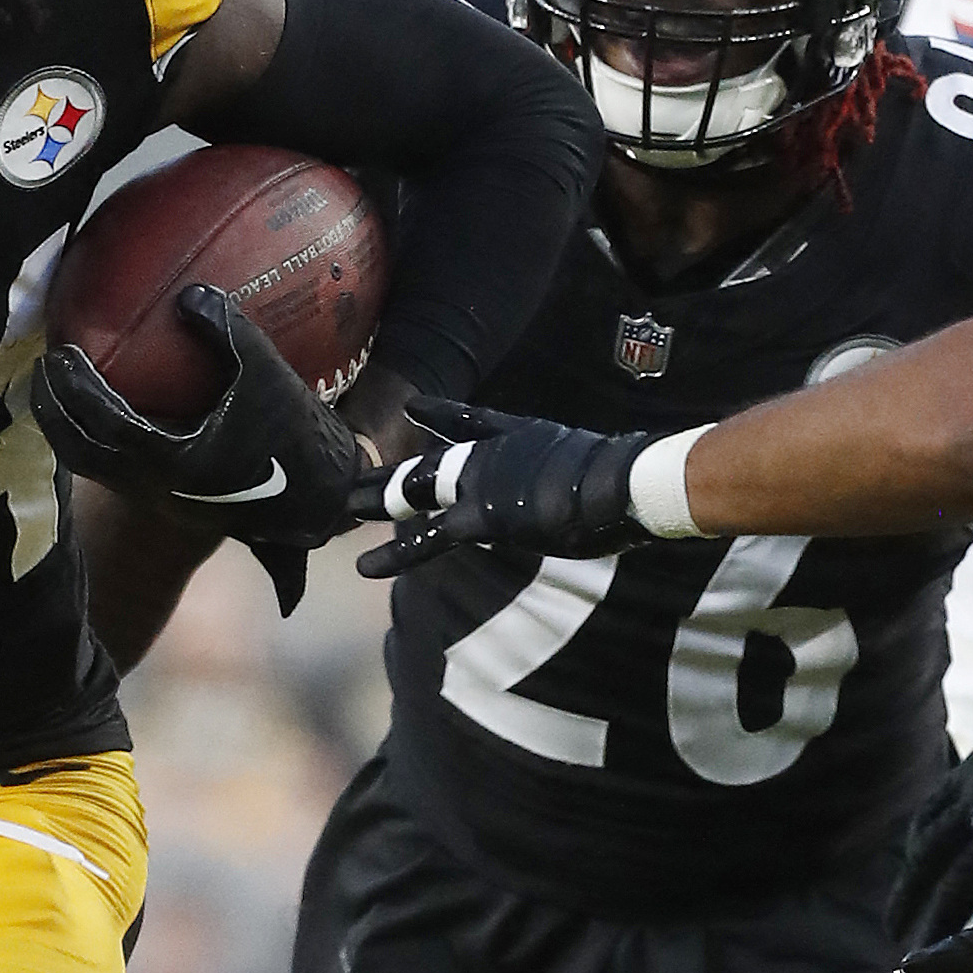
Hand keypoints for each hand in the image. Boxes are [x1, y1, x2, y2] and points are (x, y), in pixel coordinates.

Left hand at [30, 286, 361, 613]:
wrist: (318, 499)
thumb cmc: (296, 437)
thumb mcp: (268, 376)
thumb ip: (229, 331)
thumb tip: (191, 292)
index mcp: (171, 461)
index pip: (102, 423)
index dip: (74, 389)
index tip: (59, 353)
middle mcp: (154, 487)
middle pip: (78, 453)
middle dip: (52, 411)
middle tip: (43, 369)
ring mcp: (157, 499)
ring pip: (91, 469)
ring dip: (66, 431)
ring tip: (58, 392)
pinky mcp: (168, 502)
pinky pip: (112, 471)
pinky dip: (94, 442)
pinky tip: (102, 413)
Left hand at [350, 398, 653, 577]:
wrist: (627, 482)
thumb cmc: (632, 479)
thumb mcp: (607, 465)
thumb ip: (591, 472)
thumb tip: (620, 479)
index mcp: (523, 436)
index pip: (473, 421)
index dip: (439, 415)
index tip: (413, 406)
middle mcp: (494, 454)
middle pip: (429, 460)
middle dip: (389, 471)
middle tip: (350, 475)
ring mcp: (483, 481)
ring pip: (414, 491)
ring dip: (375, 502)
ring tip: (339, 510)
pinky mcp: (482, 517)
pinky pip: (426, 538)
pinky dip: (394, 554)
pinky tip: (364, 567)